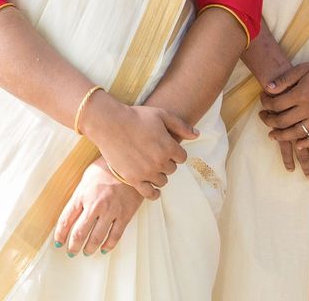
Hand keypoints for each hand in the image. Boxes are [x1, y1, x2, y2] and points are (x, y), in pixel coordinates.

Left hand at [53, 159, 143, 256]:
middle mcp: (95, 205)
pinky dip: (108, 245)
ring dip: (89, 248)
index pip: (66, 219)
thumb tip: (72, 214)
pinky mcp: (124, 215)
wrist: (129, 164)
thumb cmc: (106, 168)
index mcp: (82, 195)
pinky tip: (104, 248)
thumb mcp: (86, 179)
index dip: (60, 234)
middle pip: (79, 233)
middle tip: (71, 251)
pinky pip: (115, 236)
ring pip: (96, 238)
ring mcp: (110, 211)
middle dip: (73, 246)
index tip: (59, 242)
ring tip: (86, 251)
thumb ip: (79, 196)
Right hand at [79, 93, 195, 200]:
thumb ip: (181, 126)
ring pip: (162, 181)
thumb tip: (198, 135)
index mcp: (169, 147)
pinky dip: (154, 193)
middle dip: (166, 162)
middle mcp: (159, 162)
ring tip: (151, 165)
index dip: (175, 152)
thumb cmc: (136, 116)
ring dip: (159, 174)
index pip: (182, 157)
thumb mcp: (161, 115)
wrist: (110, 123)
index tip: (167, 147)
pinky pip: (149, 194)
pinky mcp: (133, 179)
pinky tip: (154, 189)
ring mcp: (146, 172)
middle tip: (155, 153)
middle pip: (172, 169)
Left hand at [259, 47, 308, 151]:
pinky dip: (307, 143)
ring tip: (272, 135)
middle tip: (262, 117)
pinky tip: (298, 145)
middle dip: (269, 121)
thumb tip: (268, 88)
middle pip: (283, 121)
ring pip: (297, 132)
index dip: (266, 103)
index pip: (277, 104)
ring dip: (282, 136)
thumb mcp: (302, 68)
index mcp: (301, 94)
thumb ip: (285, 79)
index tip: (262, 99)